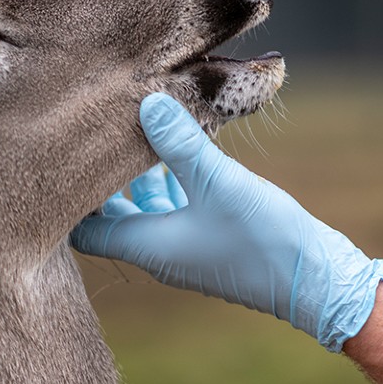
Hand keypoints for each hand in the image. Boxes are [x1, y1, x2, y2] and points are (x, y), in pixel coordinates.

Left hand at [71, 93, 382, 351]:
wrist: (318, 280)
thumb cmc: (264, 239)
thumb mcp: (218, 182)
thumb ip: (180, 143)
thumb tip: (145, 103)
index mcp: (148, 246)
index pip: (84, 231)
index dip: (69, 198)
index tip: (64, 159)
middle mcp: (160, 249)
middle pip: (112, 214)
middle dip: (106, 176)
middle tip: (98, 133)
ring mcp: (187, 244)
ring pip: (147, 205)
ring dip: (141, 171)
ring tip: (140, 127)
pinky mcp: (212, 236)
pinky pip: (179, 203)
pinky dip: (174, 176)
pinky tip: (185, 143)